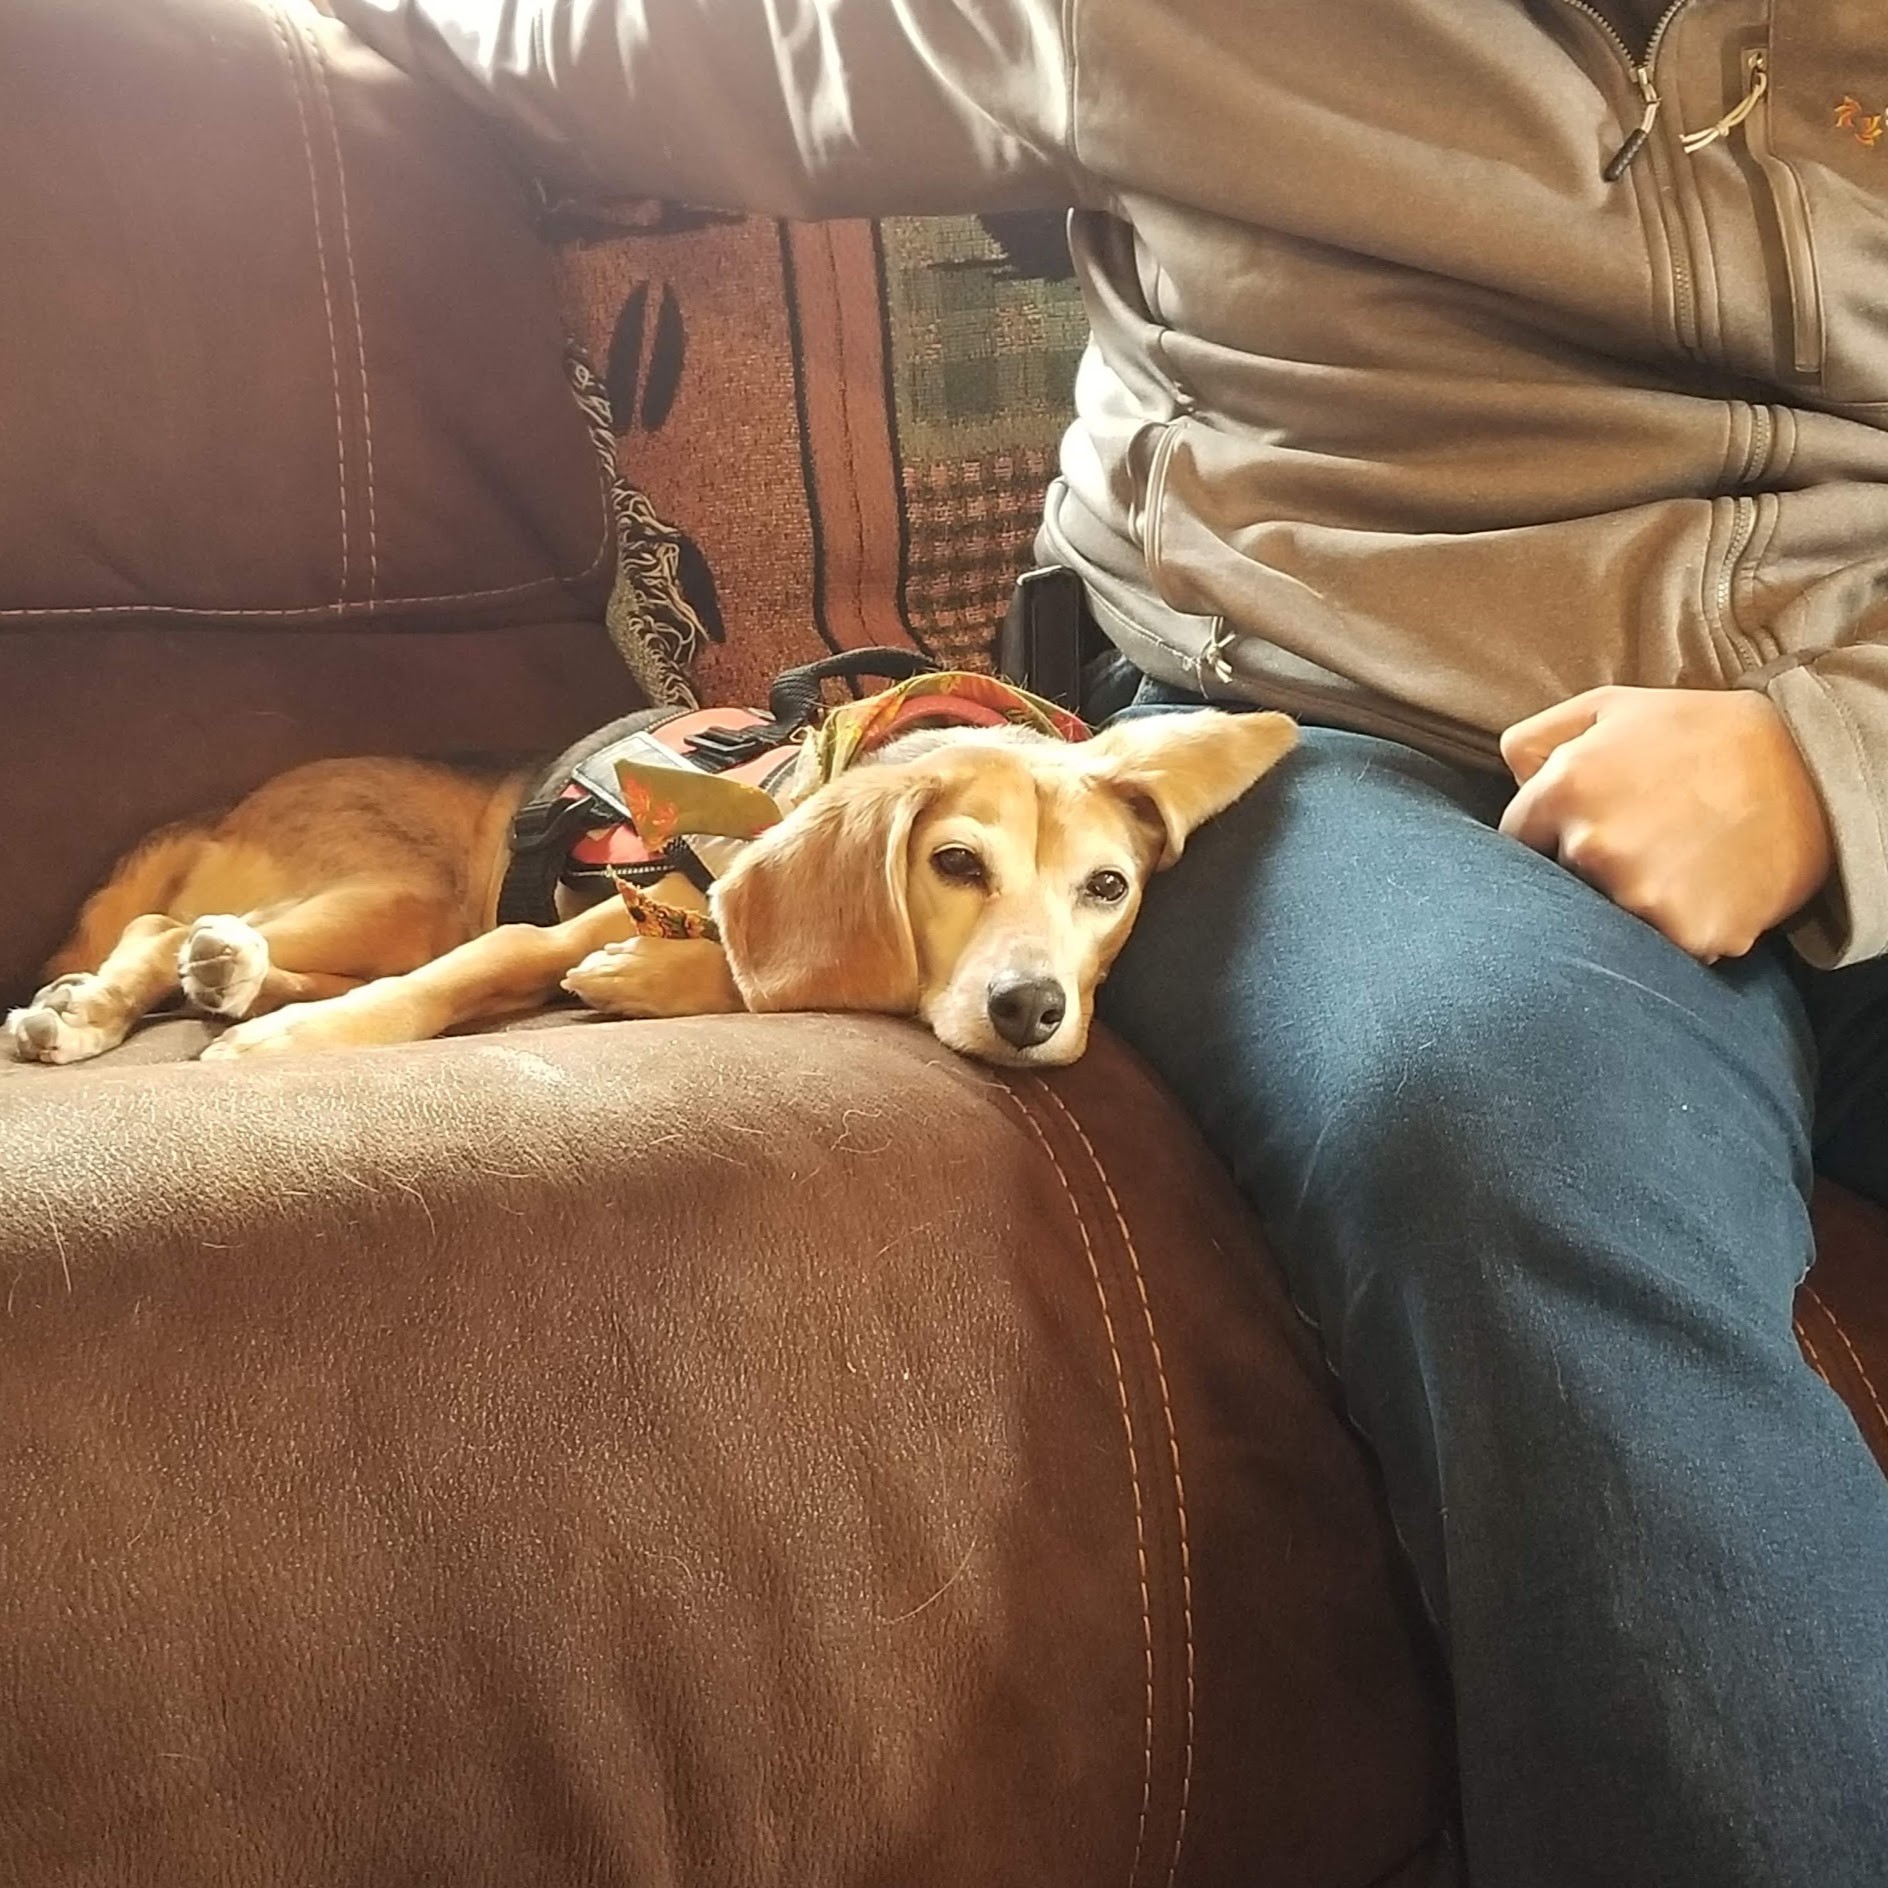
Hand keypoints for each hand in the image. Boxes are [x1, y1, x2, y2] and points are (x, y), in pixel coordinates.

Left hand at [1498, 685, 1832, 961]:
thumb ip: (1537, 738)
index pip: (1516, 838)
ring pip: (1606, 917)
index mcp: (1565, 788)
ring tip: (1678, 861)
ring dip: (1632, 900)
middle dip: (1586, 866)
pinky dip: (1678, 925)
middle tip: (1642, 838)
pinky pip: (1660, 944)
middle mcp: (1594, 845)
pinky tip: (1706, 888)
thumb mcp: (1611, 707)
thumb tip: (1507, 779)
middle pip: (1559, 880)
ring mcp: (1640, 895)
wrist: (1813, 768)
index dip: (1547, 833)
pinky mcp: (1688, 932)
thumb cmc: (1702, 732)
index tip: (1582, 826)